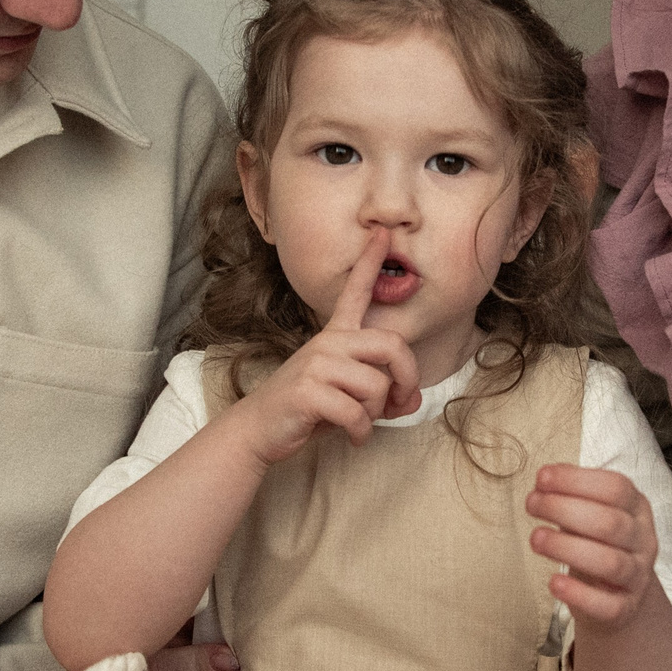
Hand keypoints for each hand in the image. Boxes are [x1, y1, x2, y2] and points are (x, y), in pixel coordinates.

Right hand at [224, 227, 421, 465]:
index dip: (371, 263)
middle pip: (392, 345)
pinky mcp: (308, 391)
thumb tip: (412, 400)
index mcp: (335, 337)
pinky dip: (361, 433)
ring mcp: (316, 365)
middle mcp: (327, 343)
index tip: (383, 233)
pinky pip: (356, 413)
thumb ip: (384, 395)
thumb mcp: (350, 398)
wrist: (259, 430)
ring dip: (375, 414)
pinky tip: (353, 438)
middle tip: (399, 401)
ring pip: (376, 386)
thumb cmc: (308, 411)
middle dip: (407, 378)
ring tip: (359, 423)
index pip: (355, 293)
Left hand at [526, 464, 659, 630]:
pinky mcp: (625, 608)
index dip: (576, 481)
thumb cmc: (598, 544)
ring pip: (610, 562)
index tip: (541, 478)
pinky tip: (554, 582)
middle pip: (609, 523)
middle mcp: (643, 540)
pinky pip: (607, 604)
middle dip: (564, 509)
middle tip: (532, 505)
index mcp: (637, 508)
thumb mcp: (593, 513)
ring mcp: (637, 576)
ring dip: (567, 548)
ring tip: (536, 539)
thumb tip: (545, 478)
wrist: (619, 595)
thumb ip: (573, 495)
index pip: (616, 488)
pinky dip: (578, 594)